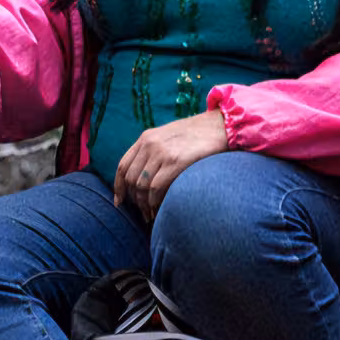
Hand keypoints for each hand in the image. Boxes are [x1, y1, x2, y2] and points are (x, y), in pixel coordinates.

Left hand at [112, 110, 228, 220]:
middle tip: (143, 212)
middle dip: (134, 200)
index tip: (120, 201)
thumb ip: (155, 151)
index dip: (119, 187)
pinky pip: (155, 188)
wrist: (220, 126)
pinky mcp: (175, 162)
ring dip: (144, 204)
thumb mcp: (169, 136)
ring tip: (151, 214)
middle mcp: (149, 144)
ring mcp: (161, 153)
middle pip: (131, 179)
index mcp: (146, 138)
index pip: (123, 166)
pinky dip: (155, 202)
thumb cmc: (198, 135)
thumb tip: (144, 177)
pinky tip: (159, 208)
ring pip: (141, 186)